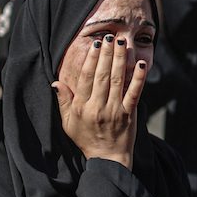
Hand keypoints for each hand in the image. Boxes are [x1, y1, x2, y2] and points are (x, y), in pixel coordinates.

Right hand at [52, 36, 146, 168]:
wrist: (107, 159)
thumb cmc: (86, 139)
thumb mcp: (68, 123)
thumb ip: (63, 101)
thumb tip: (55, 82)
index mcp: (83, 107)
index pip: (87, 78)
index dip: (91, 60)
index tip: (95, 45)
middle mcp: (99, 107)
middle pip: (103, 75)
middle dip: (107, 54)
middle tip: (109, 37)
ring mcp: (115, 110)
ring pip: (118, 80)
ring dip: (120, 60)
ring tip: (121, 43)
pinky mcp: (129, 114)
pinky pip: (134, 93)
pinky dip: (139, 78)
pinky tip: (141, 64)